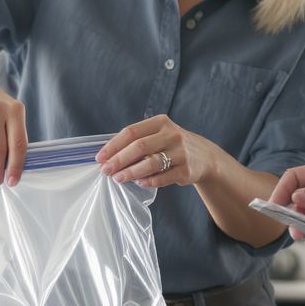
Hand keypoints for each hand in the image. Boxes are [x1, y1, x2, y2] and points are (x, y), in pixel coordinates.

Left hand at [96, 115, 215, 188]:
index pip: (132, 132)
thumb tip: (108, 157)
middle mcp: (172, 135)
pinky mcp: (186, 170)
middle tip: (105, 170)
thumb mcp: (158, 135)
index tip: (100, 157)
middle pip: (140, 146)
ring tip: (118, 178)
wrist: (204, 157)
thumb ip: (137, 142)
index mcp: (161, 122)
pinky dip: (149, 181)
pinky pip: (163, 177)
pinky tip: (138, 183)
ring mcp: (181, 152)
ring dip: (131, 172)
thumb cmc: (172, 145)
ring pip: (151, 163)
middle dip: (119, 159)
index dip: (114, 145)